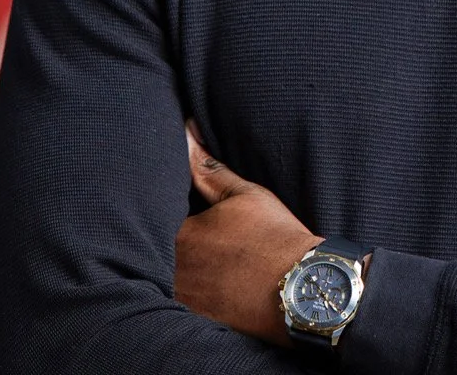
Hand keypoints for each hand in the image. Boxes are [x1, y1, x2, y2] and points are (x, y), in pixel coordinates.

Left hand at [175, 122, 321, 344]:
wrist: (300, 289)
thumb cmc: (274, 237)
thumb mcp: (244, 194)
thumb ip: (208, 169)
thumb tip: (187, 134)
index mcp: (180, 235)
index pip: (156, 216)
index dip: (166, 209)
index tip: (179, 206)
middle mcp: (173, 271)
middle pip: (155, 249)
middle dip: (164, 239)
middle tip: (199, 236)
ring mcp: (183, 301)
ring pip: (165, 278)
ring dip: (174, 267)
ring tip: (204, 260)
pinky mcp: (196, 322)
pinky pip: (179, 304)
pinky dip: (189, 292)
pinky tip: (209, 285)